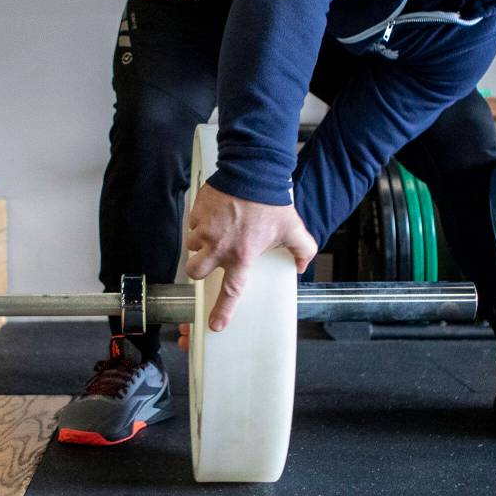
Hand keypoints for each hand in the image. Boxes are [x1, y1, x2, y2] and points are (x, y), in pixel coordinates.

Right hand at [183, 182, 316, 334]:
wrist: (253, 170)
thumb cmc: (272, 200)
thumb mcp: (293, 228)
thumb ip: (303, 249)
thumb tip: (301, 264)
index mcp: (242, 255)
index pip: (231, 291)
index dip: (222, 311)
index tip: (215, 325)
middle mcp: (219, 246)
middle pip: (195, 272)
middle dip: (199, 270)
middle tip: (208, 262)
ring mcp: (205, 229)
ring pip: (192, 246)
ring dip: (200, 243)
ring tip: (217, 232)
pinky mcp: (197, 212)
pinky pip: (192, 224)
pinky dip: (200, 223)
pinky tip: (215, 216)